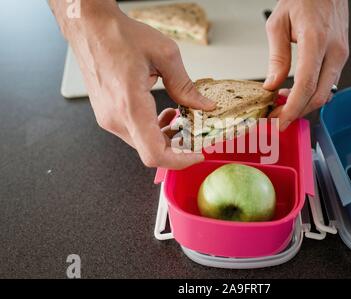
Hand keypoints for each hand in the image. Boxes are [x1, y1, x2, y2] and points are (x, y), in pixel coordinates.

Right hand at [49, 0, 214, 168]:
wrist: (89, 27)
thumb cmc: (119, 36)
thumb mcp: (164, 55)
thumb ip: (185, 86)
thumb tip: (204, 105)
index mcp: (130, 105)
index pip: (155, 153)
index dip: (179, 161)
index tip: (196, 154)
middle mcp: (115, 118)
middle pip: (151, 151)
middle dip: (177, 146)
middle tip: (194, 133)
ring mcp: (108, 118)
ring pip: (142, 143)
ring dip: (164, 137)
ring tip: (179, 119)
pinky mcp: (106, 114)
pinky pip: (133, 132)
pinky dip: (152, 129)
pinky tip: (162, 114)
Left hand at [263, 0, 348, 130]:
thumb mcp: (278, 23)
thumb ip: (277, 57)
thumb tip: (272, 85)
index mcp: (316, 39)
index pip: (306, 85)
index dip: (293, 108)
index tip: (280, 120)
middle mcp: (334, 50)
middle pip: (319, 96)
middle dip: (298, 112)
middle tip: (278, 118)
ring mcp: (341, 54)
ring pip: (326, 93)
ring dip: (305, 104)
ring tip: (283, 105)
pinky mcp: (342, 56)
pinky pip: (329, 83)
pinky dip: (313, 94)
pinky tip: (296, 93)